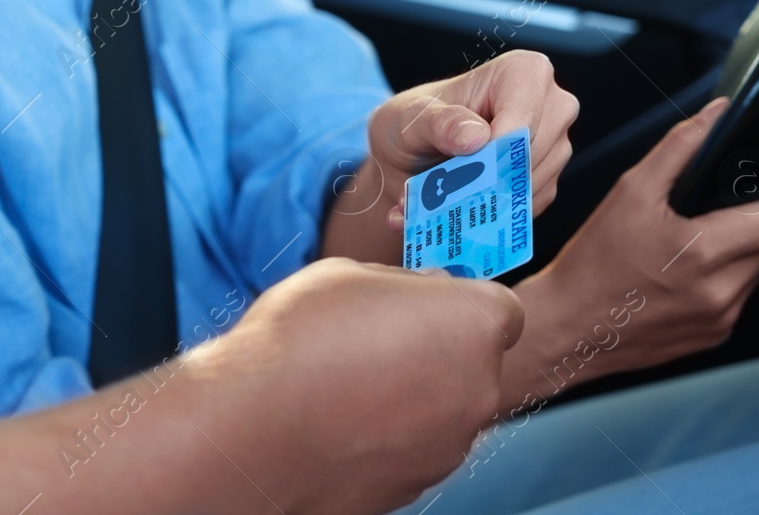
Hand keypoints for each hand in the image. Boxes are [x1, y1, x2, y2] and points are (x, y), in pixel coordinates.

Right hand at [184, 257, 522, 514]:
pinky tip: (343, 420)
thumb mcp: (350, 274)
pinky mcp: (419, 485)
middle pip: (474, 363)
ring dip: (414, 395)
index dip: (461, 305)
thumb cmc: (301, 339)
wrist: (257, 428)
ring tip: (349, 383)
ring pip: (445, 409)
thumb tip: (420, 295)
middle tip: (377, 341)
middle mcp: (479, 389)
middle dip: (437, 350)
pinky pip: (416, 446)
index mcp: (474, 324)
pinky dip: (391, 435)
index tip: (425, 304)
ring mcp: (451, 445)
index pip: (501, 310)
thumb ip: (401, 287)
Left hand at [369, 49, 578, 215]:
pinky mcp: (545, 183)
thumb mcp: (411, 118)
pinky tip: (454, 212)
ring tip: (436, 202)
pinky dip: (486, 218)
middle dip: (486, 180)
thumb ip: (440, 123)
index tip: (466, 164)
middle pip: (532, 156)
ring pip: (531, 187)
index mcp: (524, 72)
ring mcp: (553, 147)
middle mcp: (551, 107)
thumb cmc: (413, 122)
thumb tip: (476, 137)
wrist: (408, 156)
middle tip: (442, 191)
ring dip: (480, 203)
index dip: (498, 147)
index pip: (525, 116)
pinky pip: (524, 209)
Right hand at [503, 97, 758, 397]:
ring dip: (741, 248)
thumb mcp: (628, 192)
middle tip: (717, 209)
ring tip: (694, 242)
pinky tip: (683, 272)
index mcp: (702, 251)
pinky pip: (739, 295)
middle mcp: (721, 291)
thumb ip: (678, 148)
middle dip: (758, 218)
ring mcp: (722, 318)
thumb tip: (714, 117)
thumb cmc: (591, 264)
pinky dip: (723, 277)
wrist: (568, 327)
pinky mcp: (716, 335)